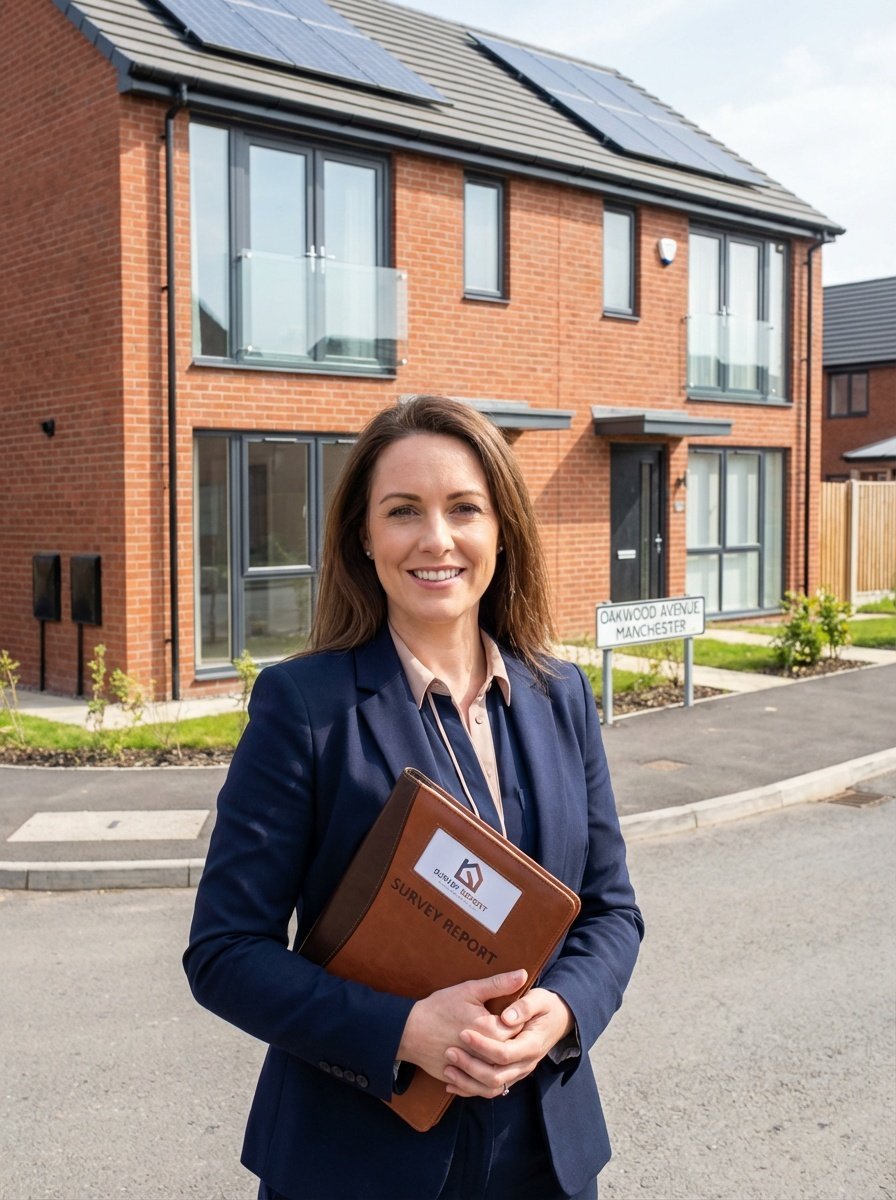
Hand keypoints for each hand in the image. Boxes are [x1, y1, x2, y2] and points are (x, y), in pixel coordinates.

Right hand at [396, 970, 526, 1095]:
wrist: (409, 1032)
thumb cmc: (439, 1008)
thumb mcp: (469, 991)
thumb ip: (499, 984)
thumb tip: (523, 974)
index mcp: (491, 1031)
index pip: (520, 1029)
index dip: (522, 1021)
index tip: (519, 1014)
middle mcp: (486, 1055)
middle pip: (513, 1052)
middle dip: (516, 1041)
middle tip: (512, 1030)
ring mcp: (474, 1071)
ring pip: (502, 1073)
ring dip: (505, 1063)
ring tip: (501, 1048)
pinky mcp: (463, 1081)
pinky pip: (483, 1088)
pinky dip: (489, 1080)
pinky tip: (489, 1066)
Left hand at [443, 988, 574, 1098]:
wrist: (557, 1020)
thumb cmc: (544, 1006)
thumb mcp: (539, 999)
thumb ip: (523, 1006)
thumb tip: (507, 1018)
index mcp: (532, 1045)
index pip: (505, 1053)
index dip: (483, 1045)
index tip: (463, 1033)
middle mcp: (526, 1064)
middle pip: (496, 1076)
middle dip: (470, 1065)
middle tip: (450, 1052)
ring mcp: (518, 1072)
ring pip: (492, 1088)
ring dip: (468, 1081)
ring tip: (448, 1068)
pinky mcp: (510, 1075)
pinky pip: (490, 1090)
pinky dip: (470, 1089)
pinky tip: (452, 1083)